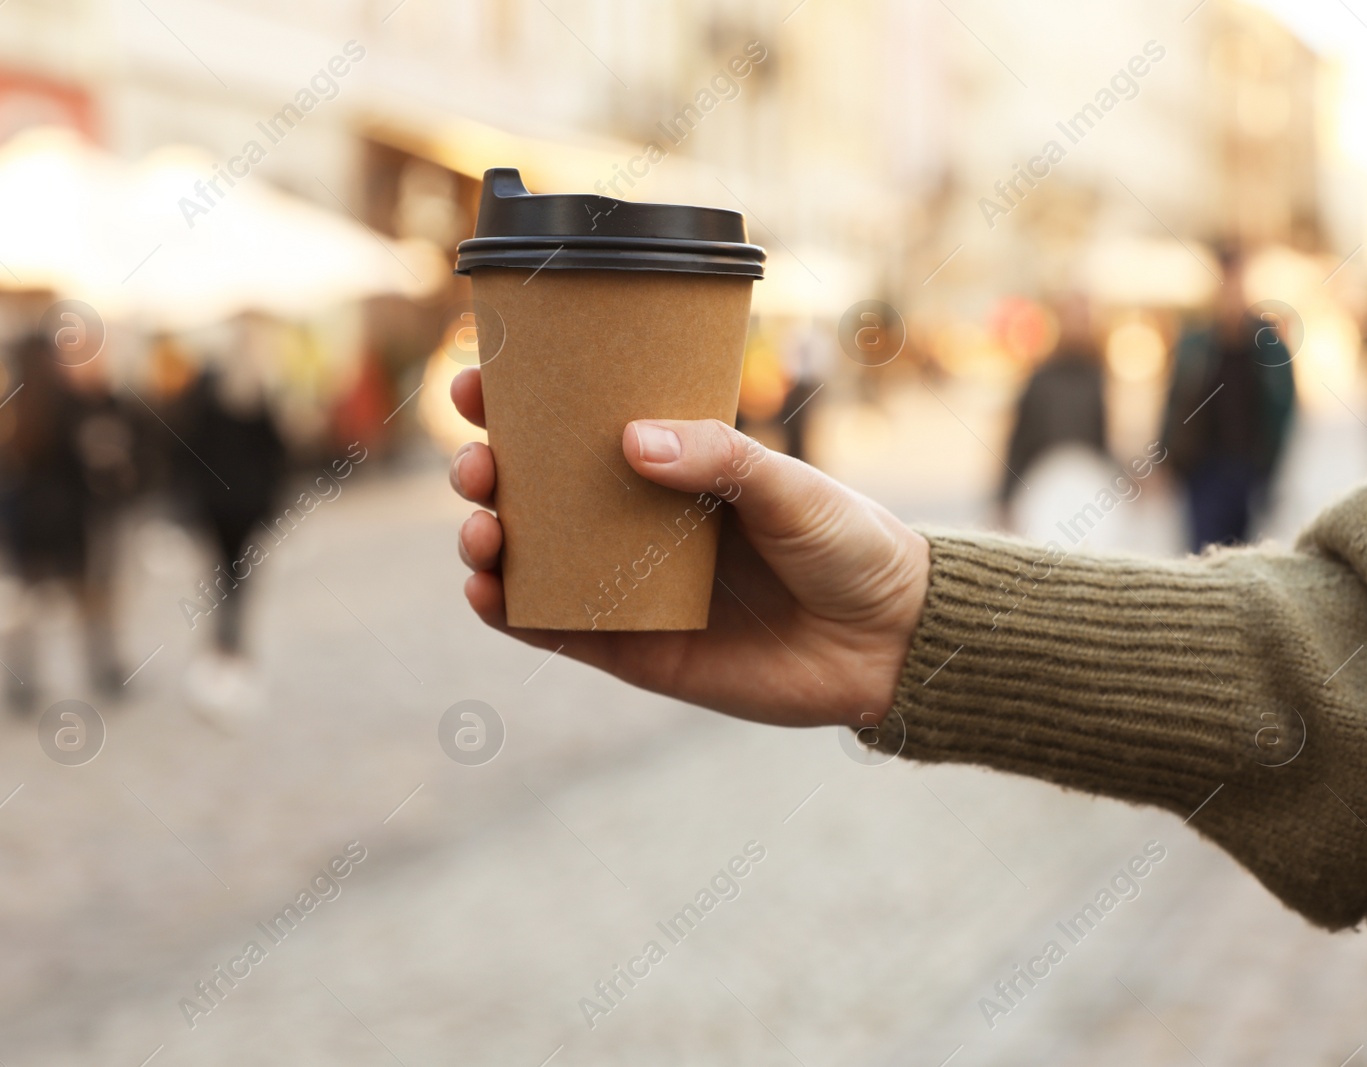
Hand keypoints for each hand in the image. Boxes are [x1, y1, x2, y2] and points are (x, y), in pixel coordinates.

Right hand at [450, 367, 929, 729]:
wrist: (889, 641)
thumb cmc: (847, 544)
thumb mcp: (789, 483)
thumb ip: (718, 458)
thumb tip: (630, 440)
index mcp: (669, 468)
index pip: (577, 429)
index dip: (517, 406)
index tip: (476, 383)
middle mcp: (636, 523)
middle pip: (534, 492)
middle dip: (485, 472)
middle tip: (479, 464)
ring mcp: (628, 587)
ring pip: (530, 560)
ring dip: (485, 540)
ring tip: (481, 528)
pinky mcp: (633, 650)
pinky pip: (555, 630)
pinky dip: (509, 613)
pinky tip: (486, 592)